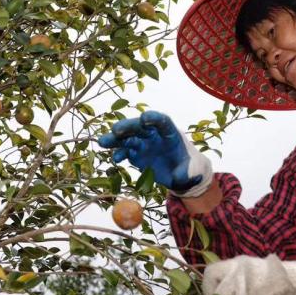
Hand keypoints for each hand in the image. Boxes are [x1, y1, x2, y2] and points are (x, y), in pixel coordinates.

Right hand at [96, 110, 212, 196]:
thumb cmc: (189, 168)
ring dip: (115, 139)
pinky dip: (119, 154)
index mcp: (170, 132)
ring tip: (103, 142)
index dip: (153, 118)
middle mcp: (154, 134)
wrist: (180, 174)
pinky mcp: (136, 154)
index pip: (162, 121)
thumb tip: (178, 176)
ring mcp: (143, 143)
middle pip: (139, 127)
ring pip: (128, 138)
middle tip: (116, 130)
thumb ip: (185, 172)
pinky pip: (125, 152)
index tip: (145, 119)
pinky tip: (115, 158)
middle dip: (128, 127)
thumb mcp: (192, 171)